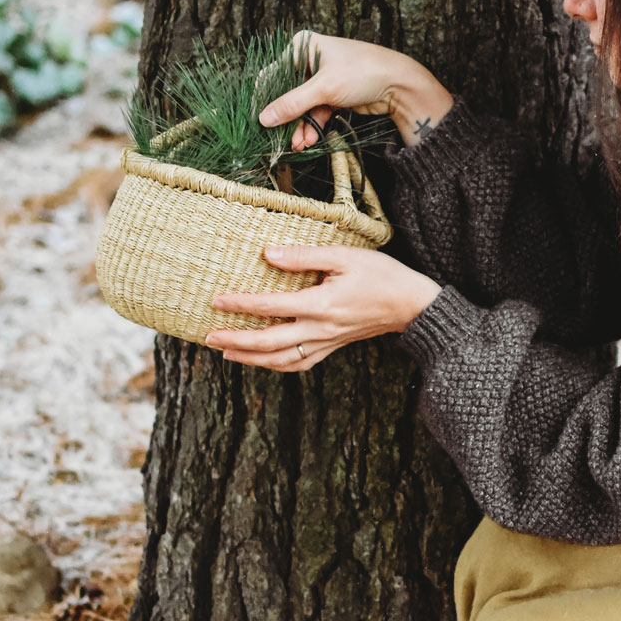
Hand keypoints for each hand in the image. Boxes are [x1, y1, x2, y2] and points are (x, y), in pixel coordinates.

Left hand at [206, 245, 440, 369]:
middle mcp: (321, 329)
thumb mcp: (345, 255)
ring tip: (225, 352)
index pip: (272, 307)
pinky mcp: (332, 347)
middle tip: (209, 336)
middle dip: (236, 341)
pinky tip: (261, 361)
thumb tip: (269, 254)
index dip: (241, 305)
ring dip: (251, 359)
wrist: (411, 305)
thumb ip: (305, 256)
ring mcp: (326, 342)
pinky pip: (299, 364)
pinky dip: (276, 365)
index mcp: (322, 304)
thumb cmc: (381, 275)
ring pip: (281, 359)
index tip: (217, 300)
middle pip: (270, 343)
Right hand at [261, 31, 454, 149]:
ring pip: (303, 105)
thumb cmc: (364, 72)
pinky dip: (313, 125)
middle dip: (287, 118)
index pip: (275, 73)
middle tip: (279, 139)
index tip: (260, 121)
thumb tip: (264, 118)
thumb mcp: (324, 88)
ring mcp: (323, 77)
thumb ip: (293, 104)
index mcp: (304, 45)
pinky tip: (308, 140)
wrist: (400, 85)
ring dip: (300, 126)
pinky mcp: (334, 93)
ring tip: (297, 145)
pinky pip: (316, 111)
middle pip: (289, 92)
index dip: (268, 98)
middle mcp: (311, 58)